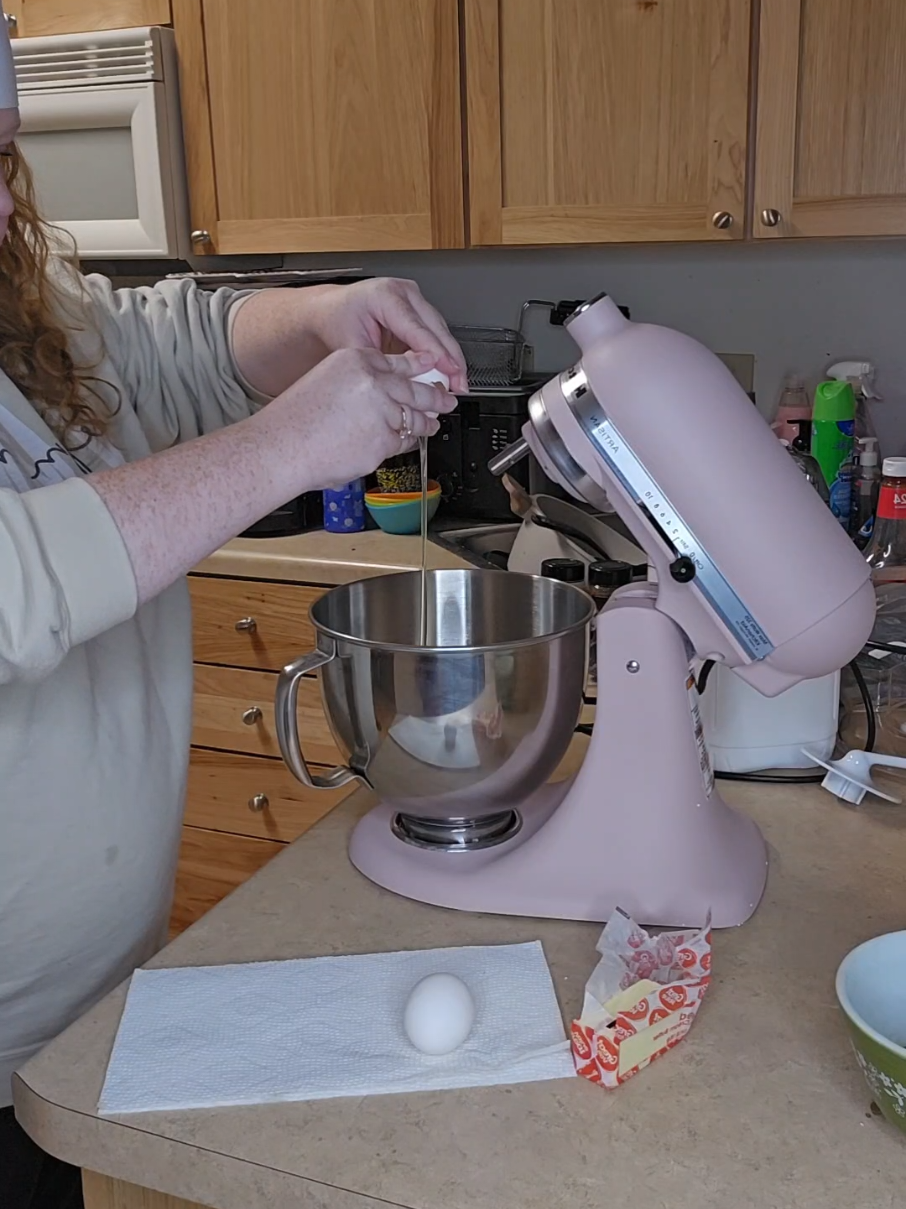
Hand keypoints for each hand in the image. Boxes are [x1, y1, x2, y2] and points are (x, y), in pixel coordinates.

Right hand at [255, 347, 456, 488]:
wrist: (281, 448)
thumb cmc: (295, 421)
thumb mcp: (326, 382)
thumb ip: (359, 381)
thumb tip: (384, 389)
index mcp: (355, 360)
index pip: (398, 361)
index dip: (421, 367)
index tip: (433, 368)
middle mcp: (372, 382)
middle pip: (416, 389)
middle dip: (436, 396)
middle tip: (447, 398)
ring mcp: (380, 412)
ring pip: (414, 418)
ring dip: (426, 423)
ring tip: (432, 424)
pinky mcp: (383, 441)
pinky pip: (403, 442)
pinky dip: (405, 443)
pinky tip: (409, 442)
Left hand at [310, 278, 467, 393]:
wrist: (329, 311)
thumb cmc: (337, 323)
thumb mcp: (353, 347)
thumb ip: (382, 364)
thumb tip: (407, 383)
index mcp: (385, 296)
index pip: (418, 329)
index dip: (437, 354)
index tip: (450, 373)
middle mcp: (404, 293)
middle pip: (437, 328)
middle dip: (452, 359)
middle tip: (460, 385)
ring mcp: (413, 298)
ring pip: (441, 330)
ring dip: (451, 358)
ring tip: (457, 383)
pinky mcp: (418, 308)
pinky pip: (436, 332)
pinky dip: (443, 353)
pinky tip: (449, 372)